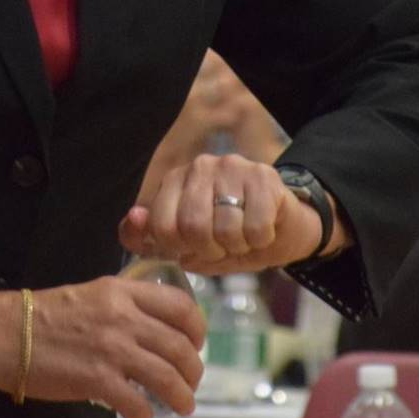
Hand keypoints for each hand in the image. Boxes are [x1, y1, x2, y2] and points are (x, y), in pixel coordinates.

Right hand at [0, 278, 204, 417]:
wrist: (4, 334)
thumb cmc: (43, 316)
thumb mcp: (90, 295)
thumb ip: (122, 305)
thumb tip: (151, 327)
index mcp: (121, 292)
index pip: (180, 306)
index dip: (197, 328)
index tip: (195, 343)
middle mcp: (123, 318)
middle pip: (180, 346)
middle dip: (193, 370)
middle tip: (190, 383)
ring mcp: (112, 349)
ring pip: (168, 376)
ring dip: (182, 396)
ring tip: (182, 406)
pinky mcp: (97, 380)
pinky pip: (138, 402)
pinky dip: (146, 414)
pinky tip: (142, 417)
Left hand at [120, 154, 327, 272]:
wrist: (284, 226)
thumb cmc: (230, 236)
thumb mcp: (187, 244)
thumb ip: (150, 237)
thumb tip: (134, 219)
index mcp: (175, 180)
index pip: (161, 226)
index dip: (180, 250)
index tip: (195, 250)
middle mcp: (200, 166)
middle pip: (193, 228)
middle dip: (211, 250)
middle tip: (224, 246)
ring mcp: (232, 167)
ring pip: (226, 230)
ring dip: (238, 246)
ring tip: (243, 237)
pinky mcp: (264, 175)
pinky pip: (255, 228)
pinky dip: (260, 240)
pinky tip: (263, 230)